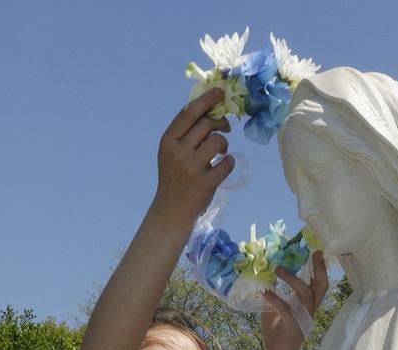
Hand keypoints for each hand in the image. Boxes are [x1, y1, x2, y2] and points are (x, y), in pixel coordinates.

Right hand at [154, 88, 234, 225]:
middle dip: (220, 123)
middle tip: (225, 128)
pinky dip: (229, 162)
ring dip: (224, 144)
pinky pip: (227, 163)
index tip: (219, 91)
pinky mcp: (205, 184)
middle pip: (207, 124)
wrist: (172, 209)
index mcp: (168, 141)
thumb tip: (210, 108)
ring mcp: (192, 169)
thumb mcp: (172, 152)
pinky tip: (222, 166)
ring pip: (218, 141)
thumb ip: (186, 133)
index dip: (206, 100)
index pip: (189, 113)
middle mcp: (178, 152)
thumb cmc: (175, 176)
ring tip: (220, 152)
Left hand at [261, 252, 327, 349]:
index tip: (315, 251)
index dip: (318, 269)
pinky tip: (265, 293)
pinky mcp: (293, 327)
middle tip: (314, 253)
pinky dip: (276, 299)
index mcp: (307, 305)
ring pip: (306, 294)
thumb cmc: (277, 334)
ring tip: (278, 269)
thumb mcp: (273, 311)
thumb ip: (273, 297)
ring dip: (293, 280)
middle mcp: (309, 310)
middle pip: (321, 287)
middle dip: (319, 269)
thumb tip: (264, 278)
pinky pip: (287, 310)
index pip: (317, 284)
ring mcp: (304, 319)